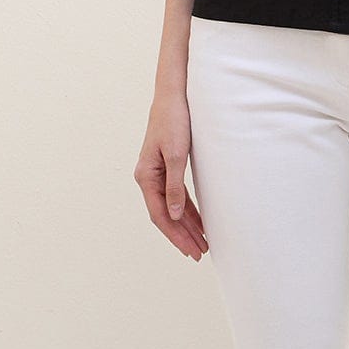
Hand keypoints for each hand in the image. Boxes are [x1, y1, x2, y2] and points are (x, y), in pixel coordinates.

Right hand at [134, 89, 209, 260]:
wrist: (174, 95)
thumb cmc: (174, 120)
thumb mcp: (177, 155)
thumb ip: (174, 186)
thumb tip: (174, 214)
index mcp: (146, 176)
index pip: (159, 215)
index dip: (176, 235)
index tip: (191, 251)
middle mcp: (148, 177)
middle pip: (165, 215)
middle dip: (182, 236)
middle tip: (200, 254)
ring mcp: (157, 173)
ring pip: (172, 207)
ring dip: (186, 226)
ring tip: (202, 243)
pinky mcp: (168, 167)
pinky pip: (177, 196)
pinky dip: (188, 210)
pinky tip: (199, 221)